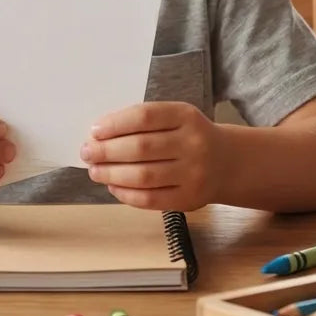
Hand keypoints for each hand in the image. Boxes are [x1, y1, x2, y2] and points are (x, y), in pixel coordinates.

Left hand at [80, 101, 223, 210]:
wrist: (227, 162)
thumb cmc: (189, 135)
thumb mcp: (175, 117)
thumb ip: (143, 121)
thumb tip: (100, 134)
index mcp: (186, 116)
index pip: (144, 116)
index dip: (115, 124)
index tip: (94, 131)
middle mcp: (193, 144)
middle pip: (141, 147)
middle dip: (107, 151)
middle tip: (87, 152)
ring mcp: (193, 173)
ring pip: (143, 176)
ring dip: (112, 174)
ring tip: (95, 171)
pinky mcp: (189, 199)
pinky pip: (151, 199)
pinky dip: (127, 194)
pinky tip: (113, 187)